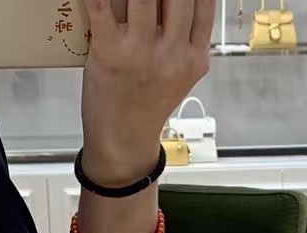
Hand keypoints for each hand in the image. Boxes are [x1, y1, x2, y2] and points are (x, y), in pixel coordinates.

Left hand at [81, 0, 214, 186]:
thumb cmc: (148, 105)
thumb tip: (191, 1)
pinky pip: (102, 8)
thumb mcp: (184, 74)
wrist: (123, 144)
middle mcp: (172, 53)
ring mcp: (141, 54)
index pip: (204, 2)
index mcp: (195, 56)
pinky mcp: (109, 55)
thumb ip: (191, 37)